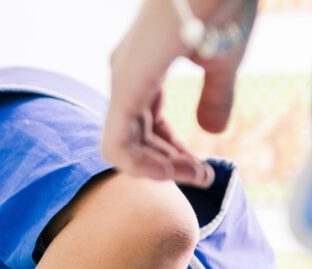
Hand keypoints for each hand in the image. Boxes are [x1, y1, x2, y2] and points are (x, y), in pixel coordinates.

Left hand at [101, 0, 251, 187]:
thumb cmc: (222, 7)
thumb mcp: (221, 63)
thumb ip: (214, 98)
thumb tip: (212, 132)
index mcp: (141, 73)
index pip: (147, 128)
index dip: (173, 154)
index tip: (203, 170)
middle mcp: (126, 79)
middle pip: (137, 140)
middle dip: (170, 166)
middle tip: (204, 179)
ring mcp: (122, 82)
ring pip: (124, 148)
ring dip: (159, 170)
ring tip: (196, 176)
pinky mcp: (126, 86)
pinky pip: (118, 143)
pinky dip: (141, 166)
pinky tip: (170, 173)